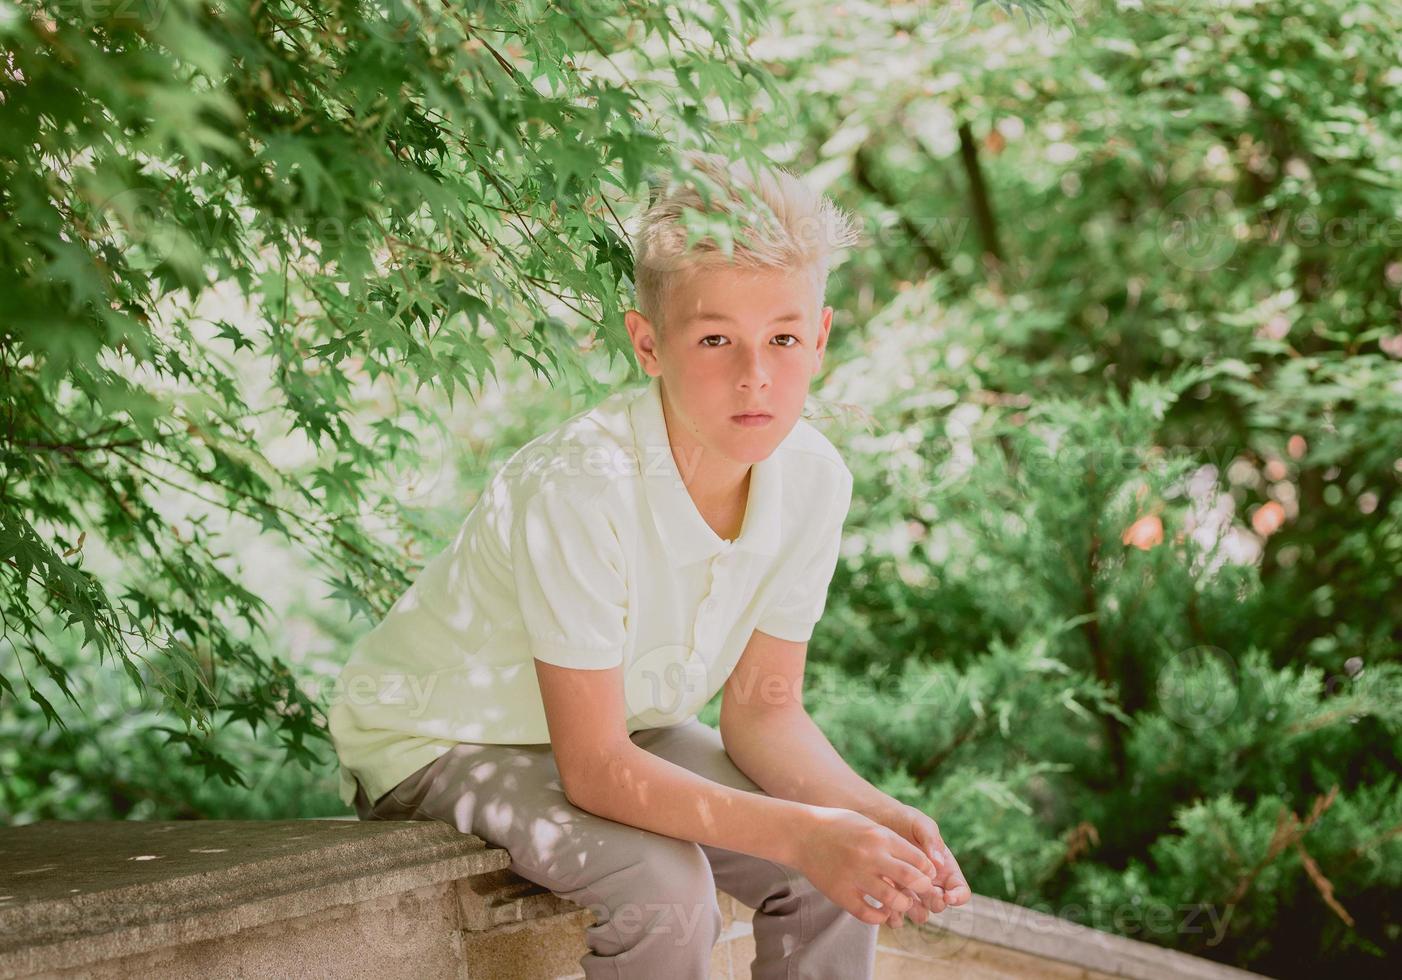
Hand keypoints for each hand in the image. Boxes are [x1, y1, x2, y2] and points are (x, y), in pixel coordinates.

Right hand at [791, 806, 943, 927]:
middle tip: (924, 892)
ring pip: (892, 899)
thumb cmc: (836, 825)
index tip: (928, 875)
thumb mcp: (867, 823)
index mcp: (879, 836)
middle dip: (923, 889)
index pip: (918, 858)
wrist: (801, 833)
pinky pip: (867, 913)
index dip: (928, 870)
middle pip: (911, 879)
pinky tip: (882, 913)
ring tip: (903, 903)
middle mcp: (870, 856)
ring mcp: (854, 876)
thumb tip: (917, 860)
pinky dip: (879, 917)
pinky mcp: (840, 893)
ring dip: (903, 905)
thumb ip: (889, 840)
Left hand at [870, 800, 970, 923]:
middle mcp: (930, 883)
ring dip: (914, 913)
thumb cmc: (902, 819)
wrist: (874, 819)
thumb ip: (931, 840)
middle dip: (933, 903)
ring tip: (903, 903)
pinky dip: (894, 915)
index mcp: (944, 869)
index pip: (960, 891)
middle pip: (939, 904)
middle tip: (922, 892)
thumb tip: (939, 863)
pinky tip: (887, 910)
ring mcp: (911, 890)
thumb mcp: (920, 824)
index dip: (958, 897)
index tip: (947, 896)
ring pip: (919, 913)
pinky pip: (896, 912)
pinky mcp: (891, 893)